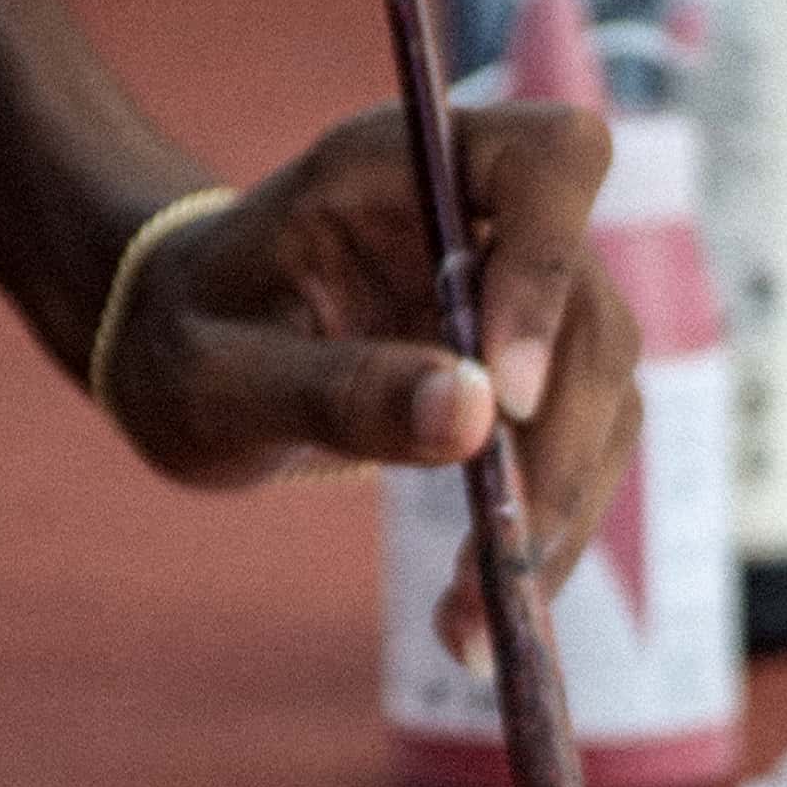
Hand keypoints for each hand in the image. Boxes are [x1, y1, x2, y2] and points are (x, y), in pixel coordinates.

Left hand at [100, 104, 643, 666]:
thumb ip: (335, 387)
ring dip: (556, 519)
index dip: (549, 274)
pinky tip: (477, 614)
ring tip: (475, 624)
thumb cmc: (182, 340)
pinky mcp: (530, 380)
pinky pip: (576, 455)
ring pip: (604, 400)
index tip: (505, 396)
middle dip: (558, 453)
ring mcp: (520, 301)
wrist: (185, 356)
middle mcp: (486, 219)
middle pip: (594, 316)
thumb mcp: (221, 374)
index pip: (550, 162)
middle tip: (493, 567)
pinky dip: (538, 538)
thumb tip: (473, 416)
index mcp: (405, 164)